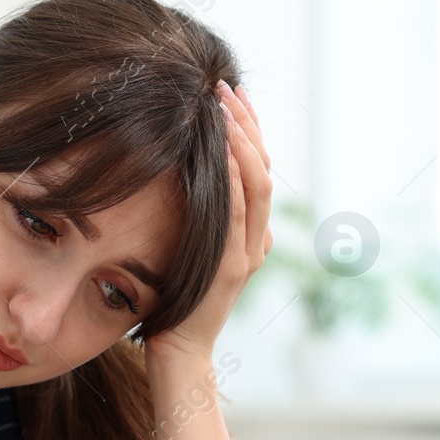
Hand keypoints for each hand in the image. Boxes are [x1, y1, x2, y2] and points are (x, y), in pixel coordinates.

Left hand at [146, 79, 273, 365]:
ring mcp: (246, 255)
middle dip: (246, 125)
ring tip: (223, 105)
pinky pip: (236, 216)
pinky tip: (223, 150)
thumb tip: (196, 185)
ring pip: (256, 187)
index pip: (257, 172)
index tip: (231, 95)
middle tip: (226, 87)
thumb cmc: (177, 305)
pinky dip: (232, 180)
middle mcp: (256, 242)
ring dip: (241, 142)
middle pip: (263, 170)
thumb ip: (205, 225)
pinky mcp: (230, 268)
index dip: (249, 132)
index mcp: (250, 236)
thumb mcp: (194, 255)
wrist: (179, 353)